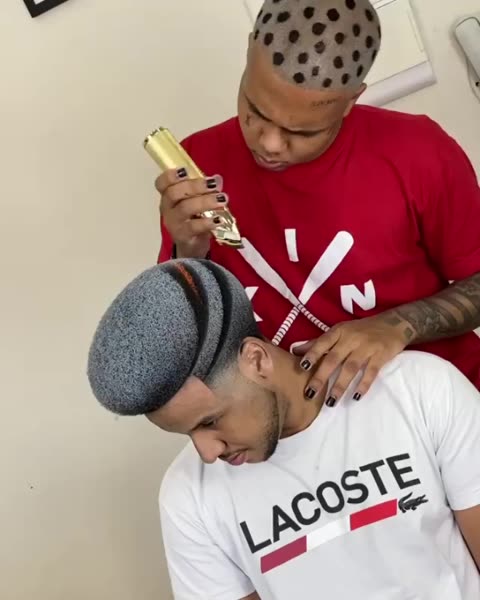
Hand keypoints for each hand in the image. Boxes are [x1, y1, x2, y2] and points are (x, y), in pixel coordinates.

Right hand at [155, 168, 226, 257]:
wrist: (192, 246)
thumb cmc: (194, 219)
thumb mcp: (197, 202)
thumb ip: (204, 190)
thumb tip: (217, 179)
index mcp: (168, 196)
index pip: (162, 183)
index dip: (170, 176)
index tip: (185, 170)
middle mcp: (168, 209)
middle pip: (174, 193)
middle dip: (195, 186)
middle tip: (215, 184)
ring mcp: (174, 223)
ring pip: (185, 208)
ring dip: (205, 201)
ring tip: (222, 200)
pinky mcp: (183, 237)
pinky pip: (193, 227)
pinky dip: (207, 222)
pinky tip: (218, 219)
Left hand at [293, 315, 408, 406]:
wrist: (394, 323)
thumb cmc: (361, 330)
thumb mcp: (339, 331)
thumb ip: (319, 342)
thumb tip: (295, 350)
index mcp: (339, 332)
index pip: (323, 343)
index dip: (312, 354)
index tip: (302, 367)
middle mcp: (351, 338)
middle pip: (334, 359)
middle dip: (321, 377)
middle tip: (310, 393)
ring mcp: (367, 347)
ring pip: (351, 368)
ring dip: (340, 385)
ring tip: (331, 402)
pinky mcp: (381, 355)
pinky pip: (371, 372)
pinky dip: (364, 384)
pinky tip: (356, 397)